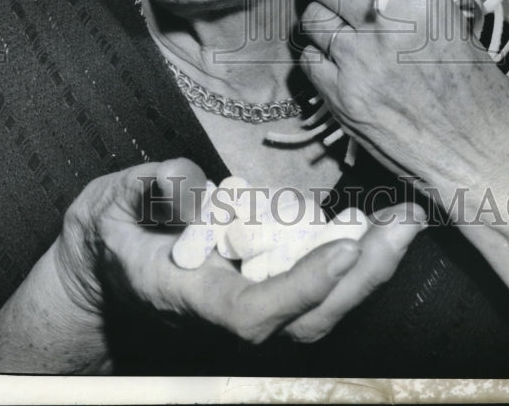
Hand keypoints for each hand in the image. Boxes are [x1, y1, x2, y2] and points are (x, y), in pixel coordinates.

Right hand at [57, 157, 425, 344]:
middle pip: (305, 321)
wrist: (102, 269)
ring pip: (320, 309)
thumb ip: (153, 191)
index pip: (250, 311)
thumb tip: (198, 186)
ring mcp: (248, 307)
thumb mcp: (113, 201)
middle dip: (362, 276)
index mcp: (186, 295)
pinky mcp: (264, 292)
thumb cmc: (110, 230)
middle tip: (405, 224)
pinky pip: (317, 288)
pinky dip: (353, 259)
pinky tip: (380, 226)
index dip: (299, 288)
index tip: (343, 250)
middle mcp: (224, 314)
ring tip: (406, 221)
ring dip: (369, 267)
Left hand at [301, 0, 508, 194]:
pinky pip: (307, 58)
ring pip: (311, 17)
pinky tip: (335, 60)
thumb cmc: (481, 96)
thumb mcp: (460, 30)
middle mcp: (381, 24)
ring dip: (322, 17)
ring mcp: (355, 61)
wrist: (478, 159)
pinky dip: (317, 55)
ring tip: (337, 26)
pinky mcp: (339, 96)